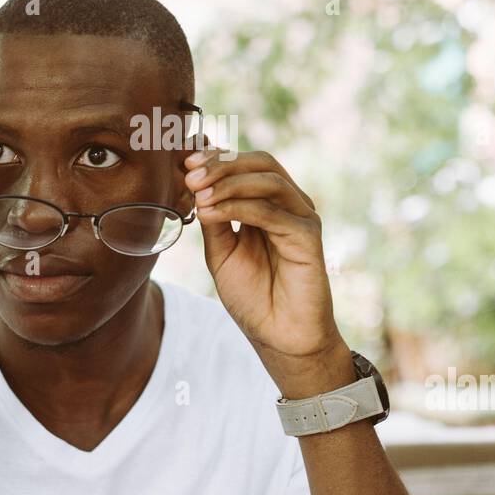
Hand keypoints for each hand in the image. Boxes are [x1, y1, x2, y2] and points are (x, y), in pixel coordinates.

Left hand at [183, 147, 350, 389]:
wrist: (279, 337)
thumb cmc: (254, 297)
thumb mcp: (221, 254)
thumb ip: (214, 220)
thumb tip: (195, 185)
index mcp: (269, 204)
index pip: (247, 165)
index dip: (218, 158)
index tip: (185, 163)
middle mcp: (289, 205)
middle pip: (261, 164)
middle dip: (222, 165)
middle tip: (190, 176)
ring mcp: (302, 218)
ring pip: (268, 180)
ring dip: (228, 182)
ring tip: (198, 194)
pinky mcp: (309, 236)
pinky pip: (272, 212)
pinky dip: (238, 207)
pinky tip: (212, 213)